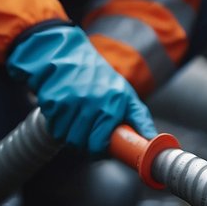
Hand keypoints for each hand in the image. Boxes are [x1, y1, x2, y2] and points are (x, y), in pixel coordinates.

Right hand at [6, 24, 156, 155]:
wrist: (66, 54)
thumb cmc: (98, 76)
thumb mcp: (124, 93)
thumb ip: (139, 117)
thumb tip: (152, 138)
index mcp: (114, 102)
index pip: (100, 142)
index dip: (97, 151)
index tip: (98, 149)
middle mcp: (93, 102)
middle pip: (81, 143)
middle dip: (82, 143)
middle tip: (84, 135)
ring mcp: (72, 101)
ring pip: (65, 137)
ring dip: (68, 134)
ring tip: (74, 120)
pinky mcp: (54, 100)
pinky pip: (53, 126)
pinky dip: (56, 124)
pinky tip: (63, 111)